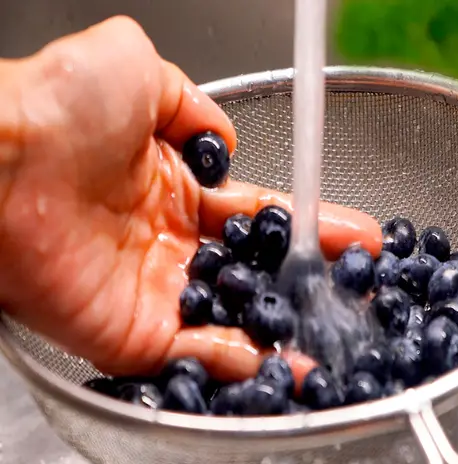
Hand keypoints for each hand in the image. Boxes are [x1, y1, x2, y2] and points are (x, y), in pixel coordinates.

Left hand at [0, 17, 381, 380]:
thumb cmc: (56, 107)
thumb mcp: (136, 67)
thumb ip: (192, 103)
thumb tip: (224, 139)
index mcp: (172, 187)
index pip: (259, 214)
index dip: (310, 225)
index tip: (359, 237)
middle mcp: (167, 243)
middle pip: (257, 271)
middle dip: (313, 282)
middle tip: (363, 291)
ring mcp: (151, 293)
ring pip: (234, 321)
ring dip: (286, 336)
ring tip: (337, 344)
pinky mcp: (131, 334)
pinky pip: (195, 356)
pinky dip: (239, 364)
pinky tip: (282, 365)